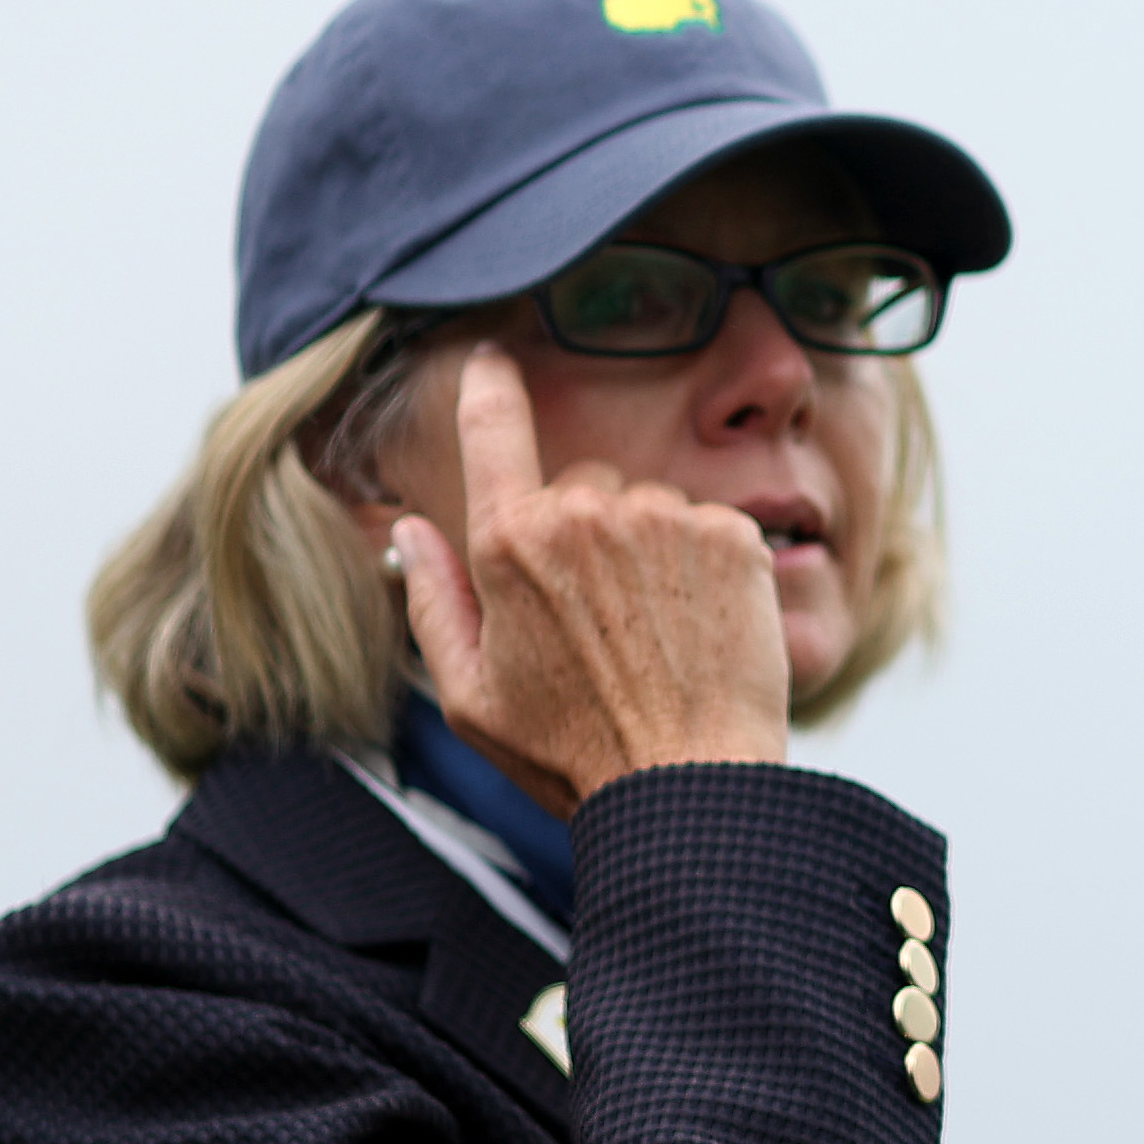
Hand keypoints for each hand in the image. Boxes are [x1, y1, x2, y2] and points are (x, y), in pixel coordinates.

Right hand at [392, 345, 793, 808]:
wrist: (689, 785)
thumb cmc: (572, 752)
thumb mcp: (470, 694)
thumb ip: (432, 600)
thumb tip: (408, 530)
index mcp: (510, 543)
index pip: (493, 430)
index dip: (489, 386)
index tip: (489, 358)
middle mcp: (588, 513)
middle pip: (581, 487)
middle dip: (585, 535)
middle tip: (598, 624)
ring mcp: (668, 521)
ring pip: (651, 508)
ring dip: (651, 553)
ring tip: (654, 638)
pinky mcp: (735, 537)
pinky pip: (713, 526)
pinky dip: (709, 566)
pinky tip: (701, 629)